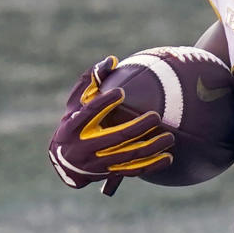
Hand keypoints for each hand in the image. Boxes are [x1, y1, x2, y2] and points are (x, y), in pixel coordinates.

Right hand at [48, 56, 174, 192]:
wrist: (64, 163)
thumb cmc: (73, 124)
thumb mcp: (75, 103)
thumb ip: (90, 81)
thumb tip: (111, 60)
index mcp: (73, 127)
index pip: (88, 113)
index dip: (103, 103)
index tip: (121, 91)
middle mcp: (84, 146)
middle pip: (115, 137)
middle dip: (137, 128)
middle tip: (156, 116)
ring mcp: (98, 162)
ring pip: (128, 156)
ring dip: (151, 147)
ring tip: (169, 137)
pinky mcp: (109, 172)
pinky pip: (133, 170)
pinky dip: (152, 165)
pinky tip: (168, 158)